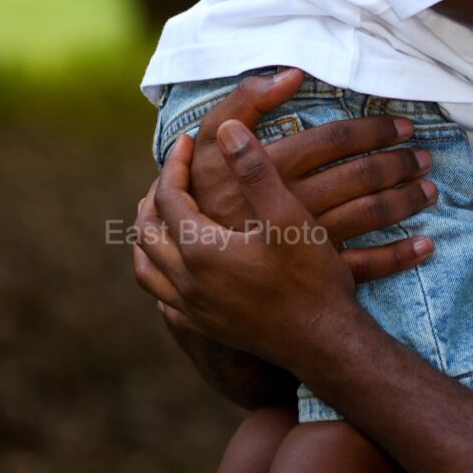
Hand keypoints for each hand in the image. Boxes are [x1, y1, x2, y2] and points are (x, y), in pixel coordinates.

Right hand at [132, 69, 439, 311]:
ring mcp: (305, 242)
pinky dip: (399, 256)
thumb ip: (246, 100)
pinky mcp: (312, 272)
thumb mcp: (211, 139)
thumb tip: (292, 72)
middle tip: (423, 156)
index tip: (402, 125)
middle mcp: (294, 203)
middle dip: (397, 163)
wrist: (190, 256)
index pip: (335, 140)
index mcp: (273, 167)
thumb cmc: (204, 189)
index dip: (373, 130)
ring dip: (404, 201)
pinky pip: (363, 266)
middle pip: (359, 177)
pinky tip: (426, 245)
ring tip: (429, 189)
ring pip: (368, 216)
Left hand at [135, 126, 361, 374]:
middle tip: (175, 172)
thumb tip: (227, 129)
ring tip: (167, 213)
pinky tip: (181, 263)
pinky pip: (163, 296)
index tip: (187, 141)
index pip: (169, 197)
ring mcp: (193, 310)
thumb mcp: (288, 216)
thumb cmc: (312, 277)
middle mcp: (187, 282)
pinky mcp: (205, 328)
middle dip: (157, 195)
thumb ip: (255, 170)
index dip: (175, 164)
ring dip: (151, 235)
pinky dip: (162, 271)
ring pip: (148, 267)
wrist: (325, 342)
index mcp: (201, 250)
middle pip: (147, 231)